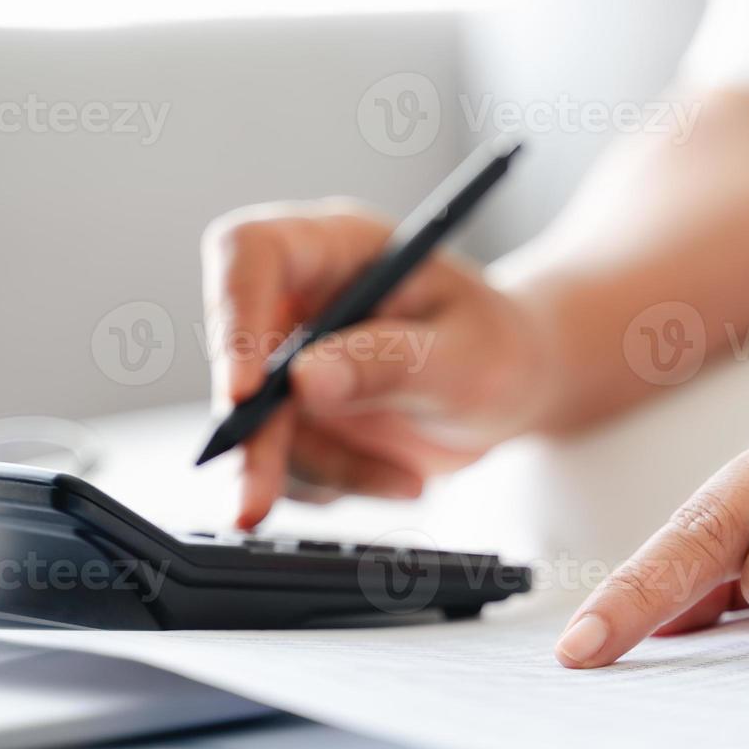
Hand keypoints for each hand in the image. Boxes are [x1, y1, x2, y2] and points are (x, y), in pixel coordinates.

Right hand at [201, 200, 550, 527]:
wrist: (515, 386)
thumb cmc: (498, 346)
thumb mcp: (465, 356)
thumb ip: (391, 363)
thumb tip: (306, 378)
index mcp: (336, 247)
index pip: (248, 252)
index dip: (232, 317)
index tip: (246, 393)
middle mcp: (299, 298)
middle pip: (235, 355)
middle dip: (253, 437)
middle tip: (256, 502)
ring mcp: (290, 359)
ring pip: (261, 427)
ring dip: (325, 469)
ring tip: (409, 478)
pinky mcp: (296, 415)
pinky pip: (288, 464)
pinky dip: (338, 484)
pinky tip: (396, 476)